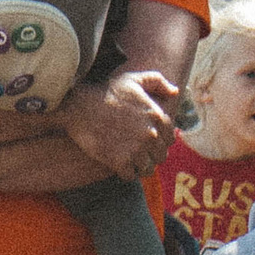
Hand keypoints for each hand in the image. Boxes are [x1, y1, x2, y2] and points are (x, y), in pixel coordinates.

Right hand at [59, 67, 180, 179]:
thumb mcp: (134, 79)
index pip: (170, 139)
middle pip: (160, 156)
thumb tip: (175, 92)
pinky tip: (119, 165)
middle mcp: (150, 134)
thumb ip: (158, 81)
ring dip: (140, 166)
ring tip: (130, 161)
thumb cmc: (106, 91)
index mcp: (157, 116)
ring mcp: (136, 149)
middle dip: (151, 155)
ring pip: (147, 168)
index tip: (149, 142)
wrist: (79, 106)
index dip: (160, 142)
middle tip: (138, 153)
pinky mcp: (120, 161)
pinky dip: (126, 173)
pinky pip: (131, 175)